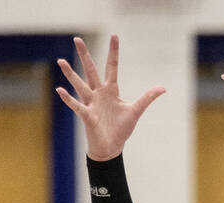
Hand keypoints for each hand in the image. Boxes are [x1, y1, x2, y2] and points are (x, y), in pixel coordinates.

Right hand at [56, 36, 164, 161]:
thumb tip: (163, 88)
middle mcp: (99, 93)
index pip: (112, 67)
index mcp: (111, 90)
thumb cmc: (121, 128)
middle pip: (91, 71)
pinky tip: (60, 90)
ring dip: (71, 74)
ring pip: (80, 85)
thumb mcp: (136, 111)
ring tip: (61, 61)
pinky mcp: (87, 115)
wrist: (111, 147)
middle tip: (77, 39)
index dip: (113, 52)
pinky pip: (76, 105)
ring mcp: (91, 103)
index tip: (114, 35)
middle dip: (85, 55)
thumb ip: (147, 98)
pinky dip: (69, 98)